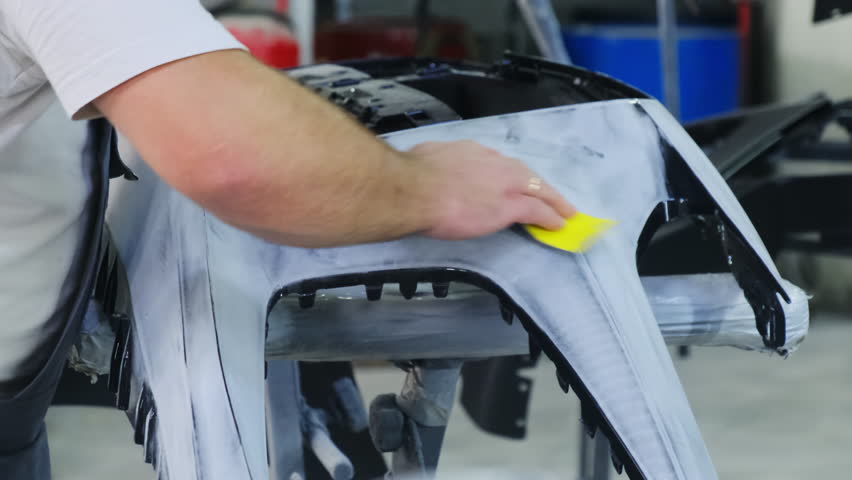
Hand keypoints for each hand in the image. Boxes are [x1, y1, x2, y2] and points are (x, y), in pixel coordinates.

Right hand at [408, 140, 575, 239]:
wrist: (416, 191)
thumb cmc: (412, 177)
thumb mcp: (425, 158)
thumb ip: (435, 162)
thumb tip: (429, 166)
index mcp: (470, 151)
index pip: (497, 163)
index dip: (508, 174)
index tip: (510, 181)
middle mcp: (493, 162)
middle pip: (524, 173)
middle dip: (538, 185)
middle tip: (549, 195)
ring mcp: (505, 184)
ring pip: (538, 189)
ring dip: (553, 200)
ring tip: (564, 211)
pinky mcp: (511, 206)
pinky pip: (538, 211)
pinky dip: (551, 217)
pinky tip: (558, 224)